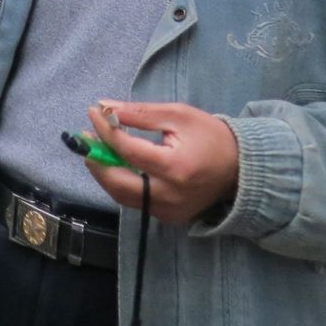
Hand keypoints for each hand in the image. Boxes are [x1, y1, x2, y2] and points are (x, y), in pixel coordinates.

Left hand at [84, 100, 238, 225]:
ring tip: (97, 149)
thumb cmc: (210, 135)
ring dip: (106, 173)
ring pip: (122, 196)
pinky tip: (117, 165)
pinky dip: (122, 183)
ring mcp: (166, 211)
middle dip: (97, 160)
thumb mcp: (178, 115)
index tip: (93, 112)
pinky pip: (135, 202)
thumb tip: (106, 107)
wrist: (240, 168)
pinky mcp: (167, 218)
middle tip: (85, 139)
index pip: (128, 150)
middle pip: (117, 183)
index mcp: (174, 167)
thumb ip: (141, 114)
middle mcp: (168, 196)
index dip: (106, 131)